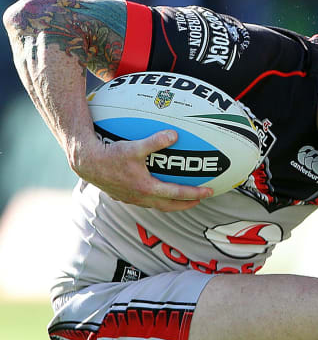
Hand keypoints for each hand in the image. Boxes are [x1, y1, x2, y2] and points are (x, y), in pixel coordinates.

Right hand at [71, 130, 211, 210]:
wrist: (86, 162)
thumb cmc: (110, 154)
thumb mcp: (135, 146)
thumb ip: (156, 141)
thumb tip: (175, 134)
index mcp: (146, 188)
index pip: (177, 194)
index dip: (195, 194)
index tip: (209, 192)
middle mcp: (140, 197)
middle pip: (169, 205)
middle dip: (186, 203)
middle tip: (201, 199)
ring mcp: (130, 198)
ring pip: (156, 204)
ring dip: (171, 202)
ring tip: (182, 197)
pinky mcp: (122, 195)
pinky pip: (144, 200)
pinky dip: (156, 198)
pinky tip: (157, 190)